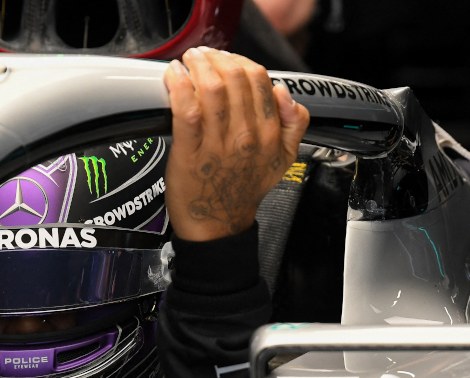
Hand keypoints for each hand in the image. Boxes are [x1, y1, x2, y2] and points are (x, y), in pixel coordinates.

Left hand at [163, 47, 309, 241]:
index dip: (240, 62)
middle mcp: (247, 137)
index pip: (260, 81)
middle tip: (203, 56)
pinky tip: (174, 77)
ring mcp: (218, 145)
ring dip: (198, 66)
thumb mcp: (283, 160)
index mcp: (270, 135)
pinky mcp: (190, 152)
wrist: (218, 228)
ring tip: (190, 61)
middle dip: (217, 59)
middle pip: (235, 79)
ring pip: (213, 89)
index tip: (226, 60)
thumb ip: (294, 124)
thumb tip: (284, 93)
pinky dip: (179, 87)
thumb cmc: (241, 192)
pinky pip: (187, 109)